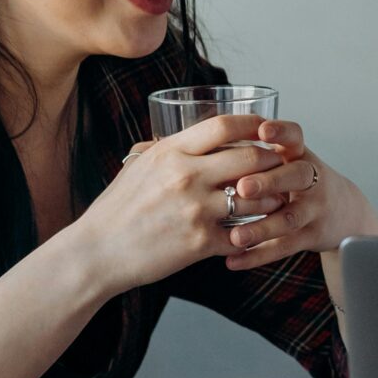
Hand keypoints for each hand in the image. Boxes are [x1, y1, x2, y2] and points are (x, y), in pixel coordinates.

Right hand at [69, 114, 286, 297]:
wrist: (96, 253)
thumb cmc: (115, 209)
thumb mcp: (137, 166)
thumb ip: (166, 150)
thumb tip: (187, 134)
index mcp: (171, 153)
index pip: (224, 126)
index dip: (253, 124)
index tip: (267, 127)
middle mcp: (186, 177)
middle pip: (250, 158)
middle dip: (272, 160)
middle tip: (281, 164)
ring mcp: (195, 210)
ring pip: (255, 197)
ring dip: (270, 198)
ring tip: (276, 198)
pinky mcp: (200, 243)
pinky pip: (243, 235)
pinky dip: (254, 234)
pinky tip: (257, 232)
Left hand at [216, 117, 377, 271]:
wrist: (343, 211)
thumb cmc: (299, 182)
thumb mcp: (289, 160)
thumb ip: (257, 154)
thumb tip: (207, 146)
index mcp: (300, 155)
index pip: (294, 137)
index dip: (281, 132)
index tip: (263, 130)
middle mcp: (311, 179)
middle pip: (296, 176)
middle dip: (269, 181)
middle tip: (243, 187)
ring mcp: (315, 208)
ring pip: (290, 217)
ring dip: (262, 227)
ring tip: (235, 236)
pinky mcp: (312, 236)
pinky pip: (285, 247)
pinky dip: (258, 256)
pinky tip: (234, 260)